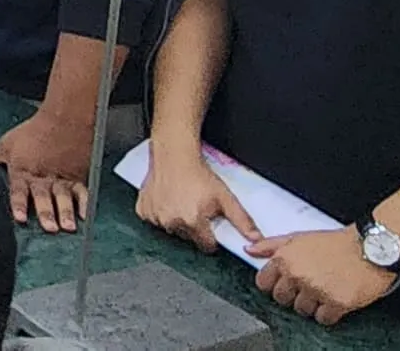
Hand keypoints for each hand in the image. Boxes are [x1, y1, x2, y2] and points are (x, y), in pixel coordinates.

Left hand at [0, 110, 94, 232]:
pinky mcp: (77, 177)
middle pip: (43, 196)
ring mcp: (61, 178)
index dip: (19, 204)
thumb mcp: (7, 144)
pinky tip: (86, 216)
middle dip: (46, 212)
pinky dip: (85, 204)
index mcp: (22, 171)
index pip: (18, 190)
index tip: (21, 218)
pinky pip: (82, 192)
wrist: (63, 119)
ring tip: (69, 227)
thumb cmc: (32, 132)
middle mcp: (42, 177)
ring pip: (63, 197)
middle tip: (50, 228)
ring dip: (66, 212)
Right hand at [136, 142, 262, 253]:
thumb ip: (242, 221)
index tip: (210, 225)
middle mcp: (172, 222)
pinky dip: (161, 213)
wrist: (174, 154)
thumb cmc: (198, 174)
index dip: (212, 236)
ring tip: (182, 202)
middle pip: (188, 237)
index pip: (206, 245)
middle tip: (196, 207)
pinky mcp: (143, 210)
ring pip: (170, 229)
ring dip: (176, 221)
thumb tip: (256, 238)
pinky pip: (154, 220)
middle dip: (194, 227)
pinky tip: (168, 200)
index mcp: (193, 222)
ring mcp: (155, 217)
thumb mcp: (226, 197)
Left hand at [252, 229, 399, 325]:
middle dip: (294, 296)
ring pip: (302, 310)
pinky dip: (329, 314)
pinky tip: (336, 299)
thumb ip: (272, 245)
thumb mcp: (300, 237)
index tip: (286, 285)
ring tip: (326, 290)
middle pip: (282, 299)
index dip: (274, 285)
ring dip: (313, 305)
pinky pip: (323, 319)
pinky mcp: (336, 303)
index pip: (264, 283)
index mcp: (286, 258)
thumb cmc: (338, 242)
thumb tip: (249, 250)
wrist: (372, 248)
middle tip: (310, 287)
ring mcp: (316, 290)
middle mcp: (298, 274)